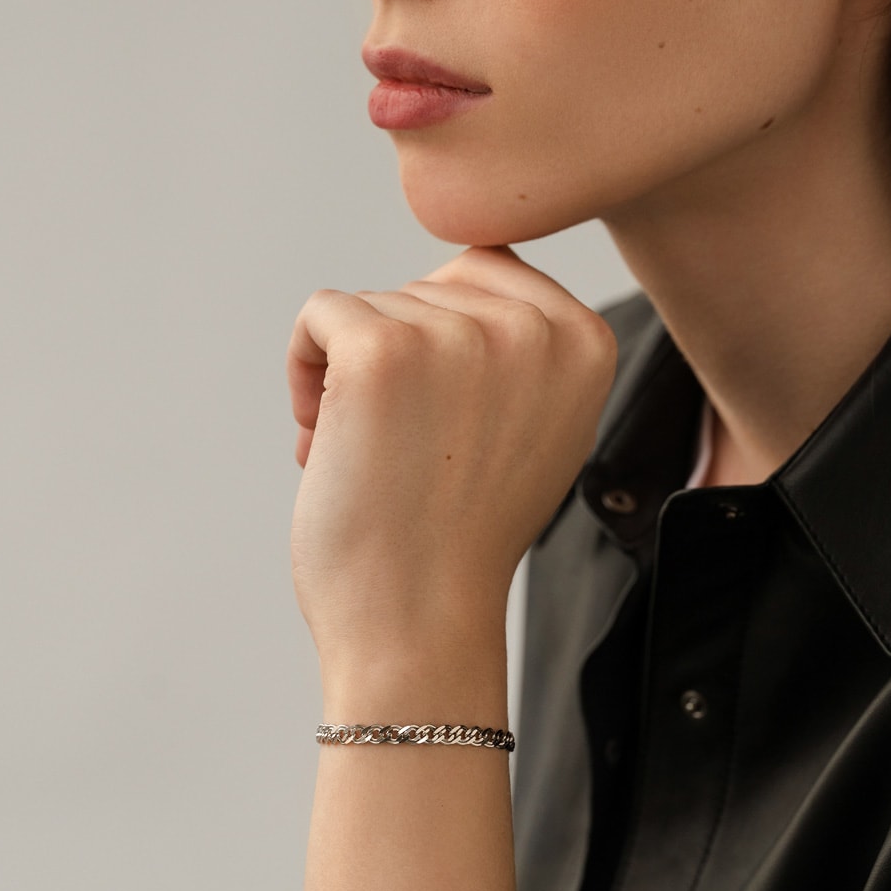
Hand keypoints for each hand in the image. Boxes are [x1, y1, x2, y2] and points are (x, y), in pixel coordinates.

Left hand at [287, 245, 616, 671]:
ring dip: (350, 373)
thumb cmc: (464, 533)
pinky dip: (305, 367)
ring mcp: (457, 336)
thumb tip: (470, 270)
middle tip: (402, 444)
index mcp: (585, 341)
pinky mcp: (380, 351)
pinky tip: (318, 432)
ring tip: (370, 455)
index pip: (487, 274)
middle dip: (399, 356)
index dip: (444, 341)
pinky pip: (321, 314)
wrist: (420, 620)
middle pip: (425, 287)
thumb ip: (528, 349)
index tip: (444, 417)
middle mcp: (532, 328)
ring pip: (372, 305)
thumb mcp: (539, 429)